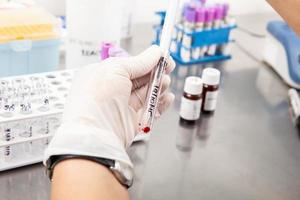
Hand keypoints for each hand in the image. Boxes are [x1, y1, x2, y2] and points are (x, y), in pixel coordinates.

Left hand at [44, 45, 174, 169]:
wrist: (95, 133)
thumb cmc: (97, 97)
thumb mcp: (116, 69)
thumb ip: (139, 61)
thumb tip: (156, 52)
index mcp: (102, 76)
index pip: (129, 65)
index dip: (146, 61)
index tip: (162, 57)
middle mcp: (112, 91)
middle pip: (139, 79)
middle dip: (155, 72)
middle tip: (169, 68)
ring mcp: (122, 107)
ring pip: (146, 94)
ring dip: (159, 87)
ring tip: (165, 82)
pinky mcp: (132, 122)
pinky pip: (150, 110)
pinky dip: (161, 104)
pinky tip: (168, 97)